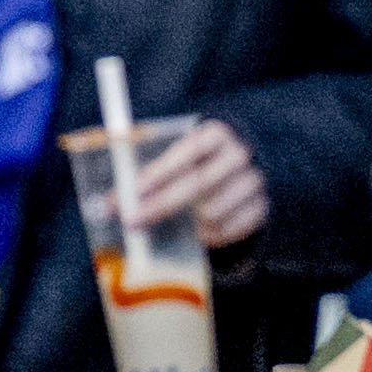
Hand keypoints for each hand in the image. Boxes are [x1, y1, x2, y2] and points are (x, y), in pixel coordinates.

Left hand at [104, 115, 270, 252]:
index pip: (188, 151)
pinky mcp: (262, 207)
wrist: (244, 169)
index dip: (161, 171)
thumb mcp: (178, 156)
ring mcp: (254, 182)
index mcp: (216, 134)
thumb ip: (149, 173)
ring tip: (175, 226)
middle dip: (161, 205)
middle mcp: (239, 155)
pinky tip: (198, 234)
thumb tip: (109, 204)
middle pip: (199, 184)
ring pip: (213, 212)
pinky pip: (230, 230)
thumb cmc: (197, 163)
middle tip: (133, 222)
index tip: (136, 190)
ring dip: (187, 224)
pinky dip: (210, 237)